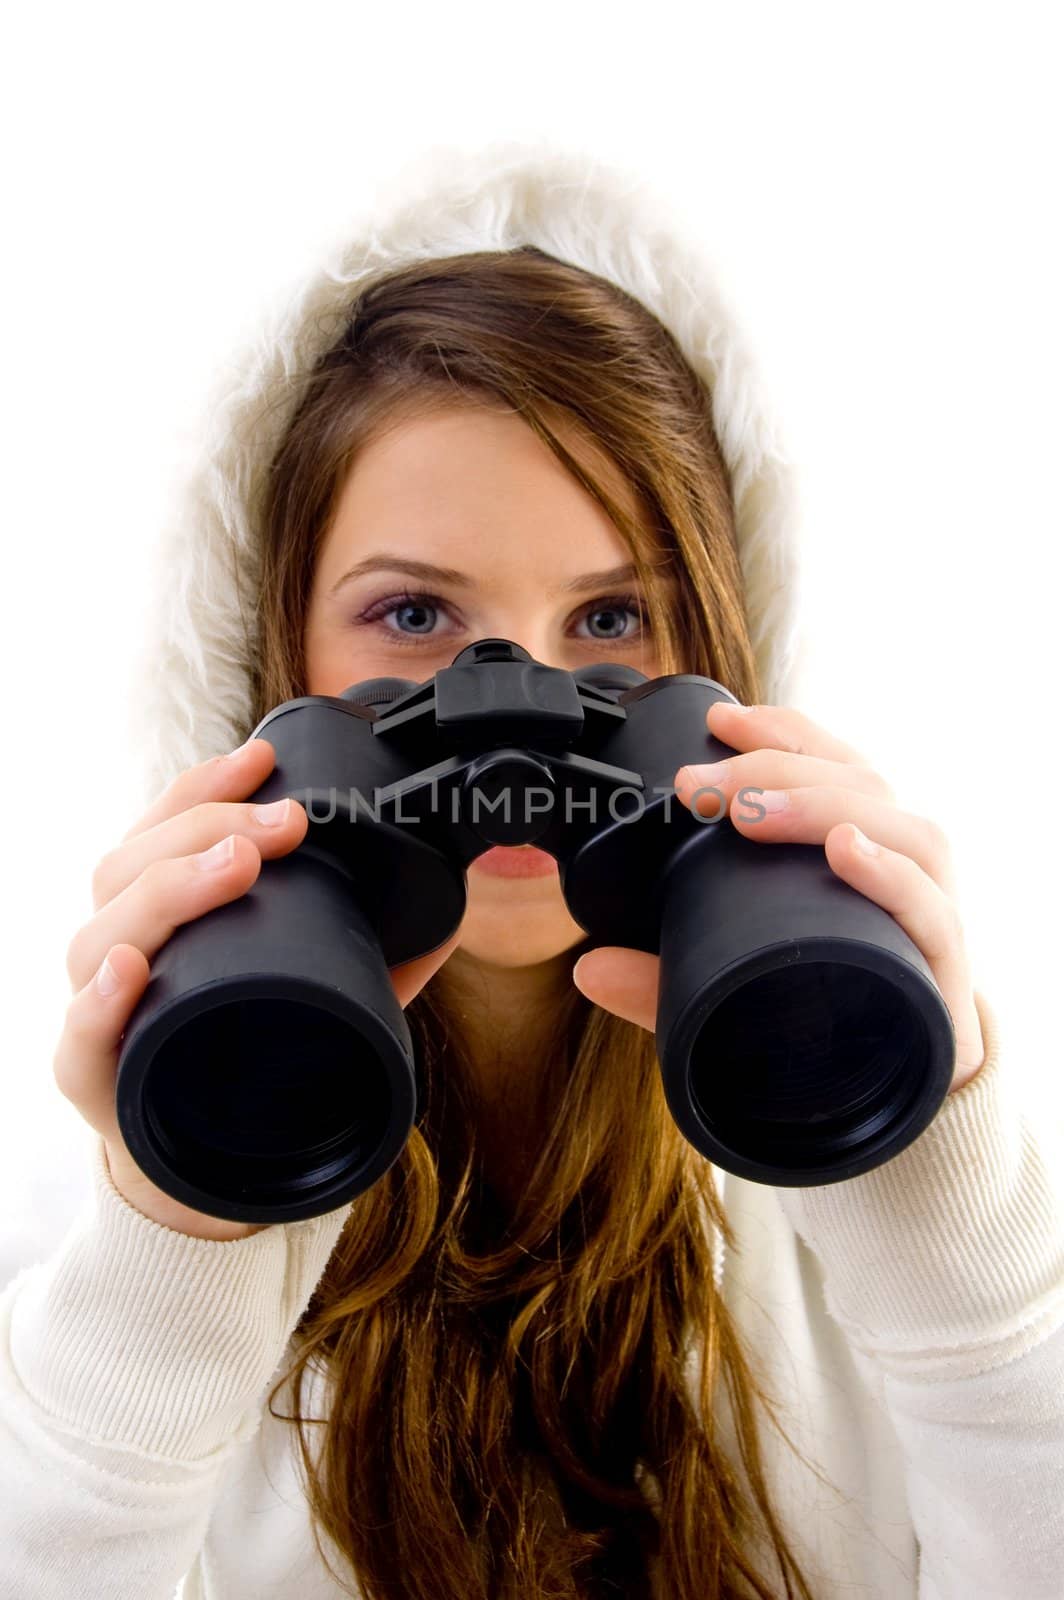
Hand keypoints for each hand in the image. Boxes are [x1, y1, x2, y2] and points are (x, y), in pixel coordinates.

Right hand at [54, 738, 462, 1238]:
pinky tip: (131, 970)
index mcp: (163, 913)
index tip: (264, 759)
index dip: (206, 786)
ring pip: (101, 937)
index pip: (164, 829)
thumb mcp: (324, 988)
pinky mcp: (99, 1084)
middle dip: (209, 828)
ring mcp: (104, 1015)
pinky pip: (78, 1042)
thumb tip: (447, 894)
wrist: (222, 1168)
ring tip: (235, 868)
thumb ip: (377, 942)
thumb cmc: (263, 1058)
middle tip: (285, 824)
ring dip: (167, 892)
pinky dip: (100, 1002)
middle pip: (130, 868)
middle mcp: (121, 951)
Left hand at [572, 700, 985, 1093]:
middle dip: (777, 769)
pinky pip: (933, 916)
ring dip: (825, 808)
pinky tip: (849, 852)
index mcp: (861, 853)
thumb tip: (589, 968)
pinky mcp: (944, 980)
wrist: (896, 1110)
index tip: (721, 722)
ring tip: (754, 812)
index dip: (783, 731)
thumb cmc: (820, 1027)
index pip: (835, 765)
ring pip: (906, 833)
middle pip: (862, 786)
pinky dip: (893, 877)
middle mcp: (904, 872)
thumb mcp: (729, 991)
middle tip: (700, 784)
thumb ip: (662, 982)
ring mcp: (930, 922)